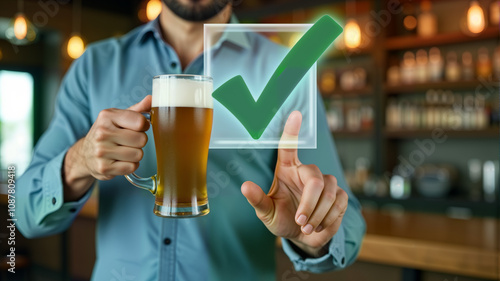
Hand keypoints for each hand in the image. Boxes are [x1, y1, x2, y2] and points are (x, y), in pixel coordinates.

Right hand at [63, 96, 150, 199]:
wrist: (85, 154)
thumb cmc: (108, 132)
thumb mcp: (118, 117)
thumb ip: (137, 109)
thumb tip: (152, 98)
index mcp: (107, 116)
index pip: (140, 122)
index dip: (144, 125)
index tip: (139, 127)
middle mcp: (102, 133)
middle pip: (141, 139)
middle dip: (140, 141)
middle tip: (130, 141)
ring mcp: (101, 151)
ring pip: (138, 154)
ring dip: (136, 154)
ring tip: (124, 150)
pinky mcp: (104, 168)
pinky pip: (132, 167)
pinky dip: (130, 165)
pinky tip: (121, 160)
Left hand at [241, 111, 347, 256]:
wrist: (302, 237)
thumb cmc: (282, 218)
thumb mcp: (266, 212)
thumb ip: (257, 200)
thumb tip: (244, 186)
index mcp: (287, 170)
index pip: (288, 147)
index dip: (292, 131)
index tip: (295, 114)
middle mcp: (307, 172)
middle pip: (315, 181)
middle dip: (309, 205)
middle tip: (300, 222)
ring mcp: (326, 182)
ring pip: (328, 194)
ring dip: (317, 216)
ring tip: (305, 227)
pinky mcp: (340, 195)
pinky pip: (339, 204)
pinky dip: (327, 219)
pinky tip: (318, 226)